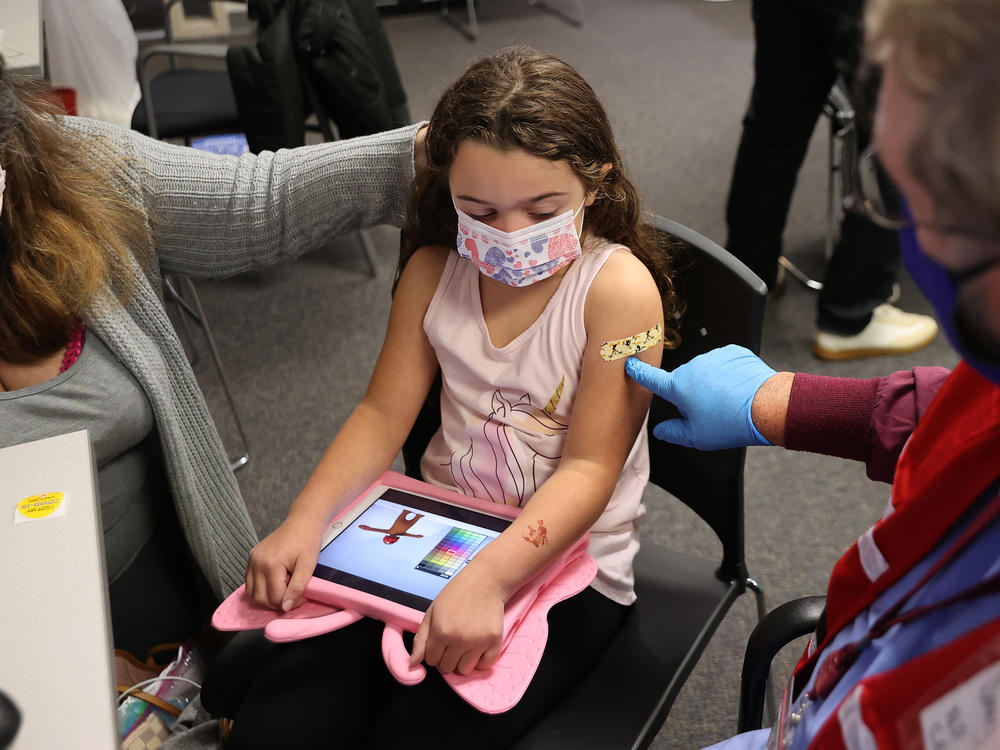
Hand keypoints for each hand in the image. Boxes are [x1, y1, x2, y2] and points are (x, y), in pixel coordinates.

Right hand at [245, 513, 323, 610]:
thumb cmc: (308, 540)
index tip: (303, 596)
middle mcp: (257, 562)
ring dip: (268, 597)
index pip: (275, 598)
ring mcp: (252, 559)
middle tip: (294, 595)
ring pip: (253, 593)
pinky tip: (275, 583)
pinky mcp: (251, 557)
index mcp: (271, 564)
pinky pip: (250, 582)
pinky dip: (260, 588)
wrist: (301, 521)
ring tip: (284, 589)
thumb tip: (287, 607)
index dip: (291, 602)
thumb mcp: (308, 564)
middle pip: (261, 598)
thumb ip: (298, 587)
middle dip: (278, 603)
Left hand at [410, 570, 504, 675]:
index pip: (431, 660)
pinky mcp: (495, 641)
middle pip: (447, 668)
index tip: (440, 642)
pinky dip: (480, 661)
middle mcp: (459, 639)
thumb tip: (412, 665)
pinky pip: (484, 665)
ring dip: (462, 661)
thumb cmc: (455, 594)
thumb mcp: (432, 612)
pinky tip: (477, 647)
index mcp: (441, 631)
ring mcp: (479, 641)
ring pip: (465, 670)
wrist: (484, 581)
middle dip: (446, 658)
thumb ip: (420, 639)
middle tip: (452, 642)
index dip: (434, 652)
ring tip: (465, 645)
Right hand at [625, 344, 776, 449]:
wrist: (767, 405)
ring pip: (705, 372)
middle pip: (685, 381)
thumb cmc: (731, 423)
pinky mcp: (733, 352)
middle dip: (692, 393)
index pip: (651, 378)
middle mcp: (692, 367)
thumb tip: (661, 431)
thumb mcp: (698, 437)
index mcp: (679, 387)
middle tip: (711, 412)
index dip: (638, 372)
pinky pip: (724, 363)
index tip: (630, 364)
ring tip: (729, 401)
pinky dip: (728, 374)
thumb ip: (674, 433)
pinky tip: (738, 388)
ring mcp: (713, 356)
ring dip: (712, 383)